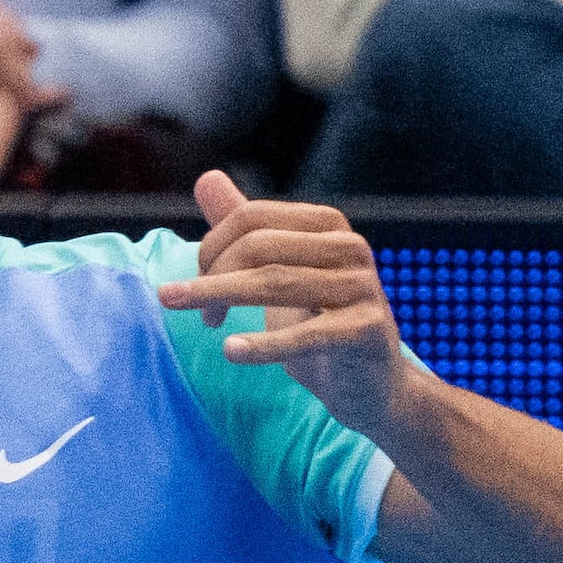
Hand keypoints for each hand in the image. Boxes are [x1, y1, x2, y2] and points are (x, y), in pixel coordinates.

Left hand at [155, 168, 425, 438]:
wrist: (371, 384)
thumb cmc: (318, 323)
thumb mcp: (278, 273)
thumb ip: (245, 230)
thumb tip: (205, 178)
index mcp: (325, 225)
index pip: (251, 218)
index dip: (210, 249)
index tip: (191, 291)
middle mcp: (348, 247)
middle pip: (259, 245)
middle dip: (213, 277)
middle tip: (195, 314)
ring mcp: (362, 286)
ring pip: (276, 283)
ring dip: (223, 299)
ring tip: (198, 321)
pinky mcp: (367, 330)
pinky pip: (307, 334)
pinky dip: (265, 345)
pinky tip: (231, 351)